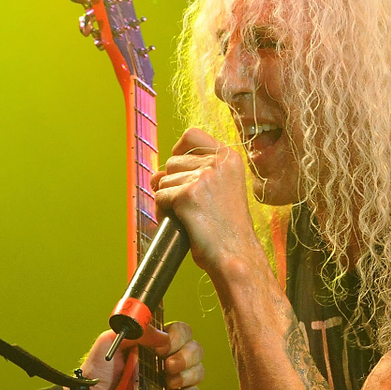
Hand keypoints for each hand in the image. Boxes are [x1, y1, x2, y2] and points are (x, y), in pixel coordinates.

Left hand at [69, 322, 204, 389]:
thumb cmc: (97, 371)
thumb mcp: (109, 343)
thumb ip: (135, 333)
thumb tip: (161, 336)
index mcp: (153, 342)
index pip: (179, 331)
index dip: (177, 336)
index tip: (162, 346)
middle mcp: (165, 359)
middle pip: (195, 348)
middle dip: (186, 355)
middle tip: (167, 365)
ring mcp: (171, 380)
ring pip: (198, 370)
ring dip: (187, 375)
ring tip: (168, 382)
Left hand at [152, 128, 264, 277]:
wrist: (235, 254)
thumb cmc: (225, 228)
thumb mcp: (218, 190)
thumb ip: (191, 174)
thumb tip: (155, 175)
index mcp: (229, 158)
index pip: (192, 135)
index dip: (179, 150)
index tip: (181, 169)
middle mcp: (218, 162)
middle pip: (172, 161)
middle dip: (172, 183)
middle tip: (190, 206)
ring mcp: (203, 177)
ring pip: (164, 180)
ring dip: (168, 200)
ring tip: (188, 217)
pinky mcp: (188, 194)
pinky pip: (160, 197)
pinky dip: (163, 212)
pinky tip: (180, 223)